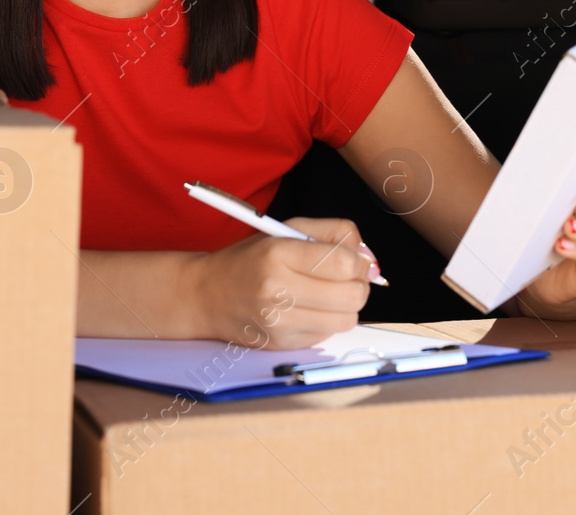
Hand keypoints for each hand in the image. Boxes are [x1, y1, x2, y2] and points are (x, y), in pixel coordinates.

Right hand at [187, 218, 378, 348]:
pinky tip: (308, 308)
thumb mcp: (286, 230)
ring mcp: (280, 322)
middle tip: (345, 278)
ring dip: (345, 306)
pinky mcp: (283, 344)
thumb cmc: (250, 260)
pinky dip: (326, 321)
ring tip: (327, 293)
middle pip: (352, 296)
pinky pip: (328, 335)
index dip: (359, 262)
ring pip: (346, 320)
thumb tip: (369, 259)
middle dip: (358, 285)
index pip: (344, 263)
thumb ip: (333, 234)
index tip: (353, 260)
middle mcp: (277, 290)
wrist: (206, 295)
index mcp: (278, 253)